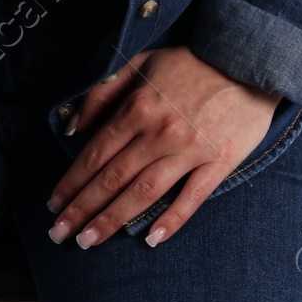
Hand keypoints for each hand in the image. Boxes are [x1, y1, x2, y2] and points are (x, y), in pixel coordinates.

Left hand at [46, 45, 279, 249]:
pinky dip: (171, 221)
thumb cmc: (189, 62)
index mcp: (138, 107)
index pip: (95, 155)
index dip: (71, 183)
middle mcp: (159, 132)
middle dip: (82, 209)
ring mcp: (190, 149)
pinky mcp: (219, 161)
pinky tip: (151, 240)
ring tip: (89, 241)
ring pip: (143, 192)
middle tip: (60, 234)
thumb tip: (73, 127)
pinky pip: (191, 198)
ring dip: (112, 220)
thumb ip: (102, 93)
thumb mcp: (139, 63)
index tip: (53, 205)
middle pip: (112, 178)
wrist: (247, 59)